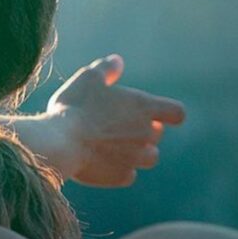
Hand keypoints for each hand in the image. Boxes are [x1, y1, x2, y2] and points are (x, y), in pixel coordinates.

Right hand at [17, 54, 185, 186]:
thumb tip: (118, 61)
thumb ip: (106, 69)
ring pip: (149, 158)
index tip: (155, 113)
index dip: (168, 113)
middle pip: (157, 135)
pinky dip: (119, 169)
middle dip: (144, 131)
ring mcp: (136, 158)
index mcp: (144, 107)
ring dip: (137, 152)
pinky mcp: (121, 177)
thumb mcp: (88, 78)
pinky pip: (128, 174)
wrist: (61, 142)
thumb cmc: (76, 105)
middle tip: (119, 125)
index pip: (176, 113)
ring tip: (114, 146)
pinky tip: (102, 162)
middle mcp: (146, 134)